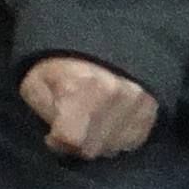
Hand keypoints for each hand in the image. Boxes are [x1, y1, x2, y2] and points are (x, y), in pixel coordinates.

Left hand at [19, 53, 159, 159]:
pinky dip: (118, 139)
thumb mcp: (36, 81)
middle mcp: (114, 95)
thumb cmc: (61, 63)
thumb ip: (44, 112)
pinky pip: (132, 142)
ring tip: (90, 124)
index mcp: (81, 86)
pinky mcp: (151, 108)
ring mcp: (137, 102)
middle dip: (76, 143)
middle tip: (71, 127)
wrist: (101, 39)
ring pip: (112, 149)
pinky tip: (108, 124)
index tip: (53, 134)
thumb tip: (57, 139)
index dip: (58, 142)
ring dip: (98, 143)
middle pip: (91, 148)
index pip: (71, 138)